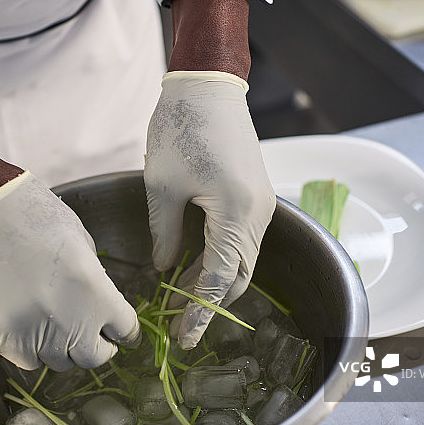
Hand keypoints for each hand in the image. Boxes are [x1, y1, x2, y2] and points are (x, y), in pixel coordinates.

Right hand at [0, 171, 139, 369]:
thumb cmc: (36, 217)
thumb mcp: (82, 245)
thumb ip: (96, 284)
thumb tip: (99, 310)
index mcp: (95, 292)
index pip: (124, 330)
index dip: (124, 330)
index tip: (119, 332)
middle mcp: (66, 319)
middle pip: (93, 357)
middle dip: (96, 346)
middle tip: (91, 334)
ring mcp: (29, 331)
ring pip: (57, 361)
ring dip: (61, 347)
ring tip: (52, 320)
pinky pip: (25, 359)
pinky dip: (31, 347)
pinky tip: (27, 322)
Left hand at [145, 71, 275, 349]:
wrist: (207, 85)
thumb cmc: (180, 129)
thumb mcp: (162, 187)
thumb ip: (164, 234)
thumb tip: (164, 269)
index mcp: (237, 212)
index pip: (221, 279)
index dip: (201, 312)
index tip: (183, 339)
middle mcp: (258, 213)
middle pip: (240, 275)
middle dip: (211, 303)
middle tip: (177, 325)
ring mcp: (261, 204)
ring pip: (242, 259)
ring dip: (214, 281)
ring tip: (178, 300)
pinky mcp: (254, 195)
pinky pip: (240, 240)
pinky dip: (219, 259)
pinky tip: (191, 267)